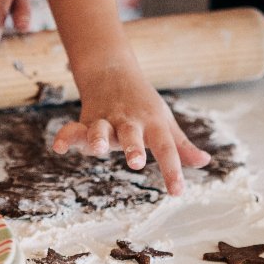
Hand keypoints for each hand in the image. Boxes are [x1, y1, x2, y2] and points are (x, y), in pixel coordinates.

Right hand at [52, 61, 210, 194]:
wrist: (113, 71)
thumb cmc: (144, 105)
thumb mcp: (164, 122)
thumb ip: (181, 146)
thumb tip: (205, 162)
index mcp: (152, 124)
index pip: (165, 148)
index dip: (172, 169)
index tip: (177, 191)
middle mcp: (128, 122)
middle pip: (131, 135)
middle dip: (132, 148)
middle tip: (135, 162)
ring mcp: (106, 120)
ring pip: (100, 128)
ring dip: (97, 138)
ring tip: (97, 148)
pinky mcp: (86, 121)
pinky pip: (73, 128)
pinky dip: (65, 137)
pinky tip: (58, 148)